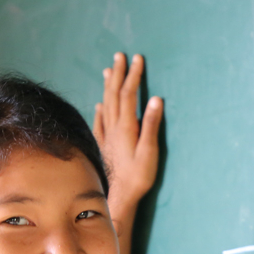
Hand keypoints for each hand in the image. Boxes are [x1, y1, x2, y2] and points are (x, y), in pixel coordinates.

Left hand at [93, 53, 162, 253]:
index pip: (129, 94)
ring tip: (108, 71)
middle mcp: (113, 128)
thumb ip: (151, 125)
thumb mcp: (149, 152)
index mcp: (126, 126)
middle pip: (114, 95)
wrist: (118, 197)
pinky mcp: (102, 146)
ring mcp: (106, 136)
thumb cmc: (137, 177)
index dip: (134, 75)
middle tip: (119, 56)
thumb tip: (155, 100)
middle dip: (118, 74)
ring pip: (105, 105)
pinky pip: (99, 122)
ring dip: (107, 87)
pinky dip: (100, 110)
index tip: (138, 59)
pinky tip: (98, 105)